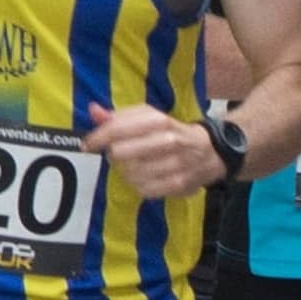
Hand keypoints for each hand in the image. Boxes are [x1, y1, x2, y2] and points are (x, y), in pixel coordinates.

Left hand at [83, 101, 220, 200]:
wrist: (212, 151)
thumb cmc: (172, 132)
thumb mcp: (149, 117)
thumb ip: (120, 116)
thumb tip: (93, 110)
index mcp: (159, 120)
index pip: (117, 129)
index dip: (97, 138)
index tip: (88, 144)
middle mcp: (168, 140)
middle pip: (119, 153)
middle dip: (114, 154)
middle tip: (119, 153)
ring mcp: (175, 164)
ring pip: (129, 173)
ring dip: (126, 171)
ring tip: (134, 165)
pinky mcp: (178, 184)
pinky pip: (143, 189)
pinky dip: (138, 185)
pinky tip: (144, 177)